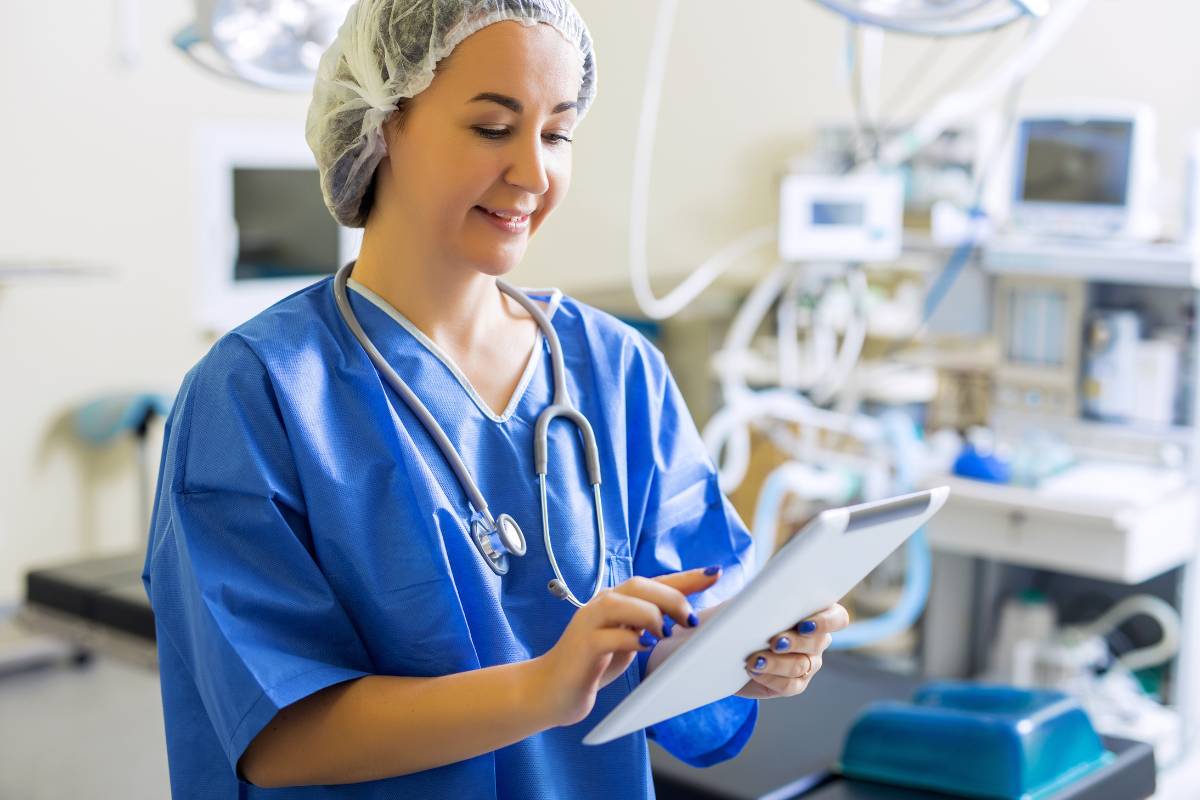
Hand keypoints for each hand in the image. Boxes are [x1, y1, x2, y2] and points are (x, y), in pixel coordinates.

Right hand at [530, 567, 721, 727]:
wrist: (550, 689)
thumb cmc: (593, 664)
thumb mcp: (628, 641)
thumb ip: (648, 626)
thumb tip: (686, 620)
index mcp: (617, 600)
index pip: (656, 582)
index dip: (686, 578)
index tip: (715, 573)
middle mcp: (603, 604)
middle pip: (641, 586)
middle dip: (672, 598)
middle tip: (690, 620)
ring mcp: (590, 622)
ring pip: (625, 603)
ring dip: (652, 616)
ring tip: (665, 634)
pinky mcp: (584, 645)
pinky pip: (612, 634)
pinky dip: (632, 639)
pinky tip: (643, 646)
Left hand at [735, 604, 848, 699]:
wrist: (731, 645)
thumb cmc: (744, 615)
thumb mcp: (750, 601)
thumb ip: (756, 593)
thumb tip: (730, 577)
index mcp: (814, 613)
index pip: (837, 617)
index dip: (825, 622)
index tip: (803, 624)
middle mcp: (817, 640)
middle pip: (817, 643)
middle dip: (794, 642)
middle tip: (774, 642)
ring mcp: (809, 663)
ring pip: (800, 666)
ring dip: (776, 663)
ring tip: (755, 660)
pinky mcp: (795, 684)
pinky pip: (789, 686)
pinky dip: (770, 678)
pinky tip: (755, 671)